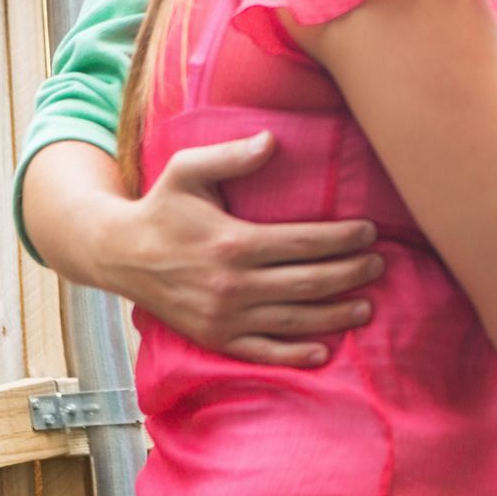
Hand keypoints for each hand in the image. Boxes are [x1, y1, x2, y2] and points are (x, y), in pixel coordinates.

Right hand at [102, 132, 380, 365]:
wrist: (117, 254)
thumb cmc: (161, 207)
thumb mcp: (187, 171)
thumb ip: (231, 156)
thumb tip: (272, 141)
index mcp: (232, 242)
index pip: (305, 242)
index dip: (344, 239)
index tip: (370, 231)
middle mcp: (231, 284)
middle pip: (309, 282)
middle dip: (351, 274)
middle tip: (379, 265)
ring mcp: (223, 316)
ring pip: (295, 320)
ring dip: (336, 314)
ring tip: (367, 306)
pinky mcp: (214, 338)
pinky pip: (262, 352)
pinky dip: (295, 355)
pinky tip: (324, 352)